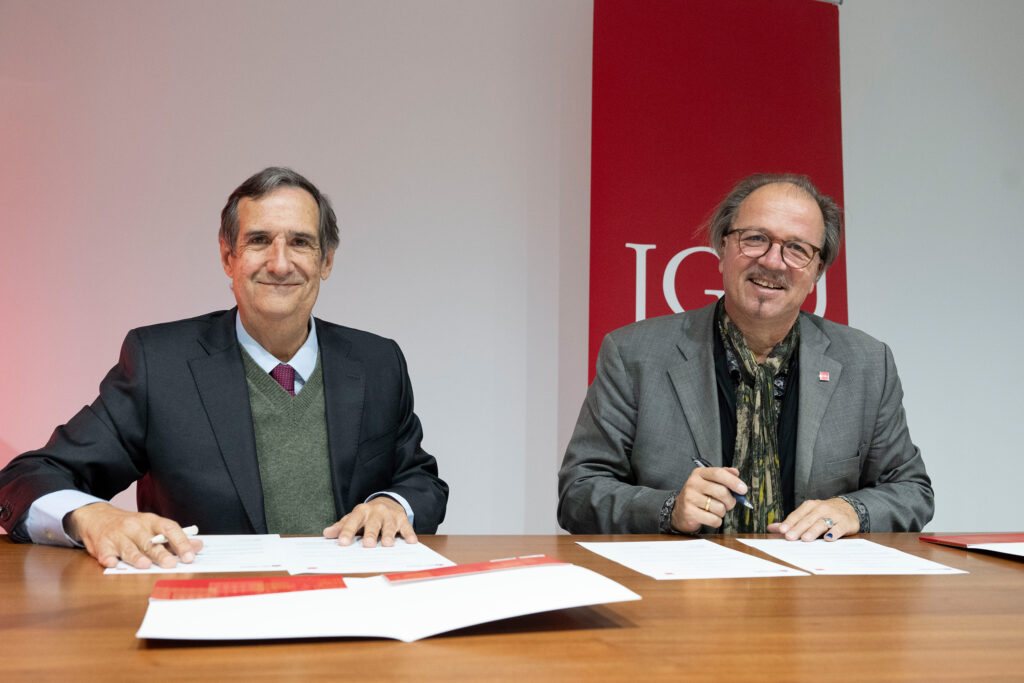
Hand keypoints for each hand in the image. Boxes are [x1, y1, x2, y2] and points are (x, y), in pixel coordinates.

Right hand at [66, 502, 202, 568]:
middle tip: (171, 564)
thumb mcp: (153, 527)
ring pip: (128, 548)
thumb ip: (174, 538)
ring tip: (145, 565)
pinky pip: (105, 553)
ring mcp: (117, 535)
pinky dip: (109, 559)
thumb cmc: (131, 527)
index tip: (190, 556)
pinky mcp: (102, 545)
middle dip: (161, 553)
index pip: (169, 529)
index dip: (181, 542)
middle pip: (149, 541)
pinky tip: (113, 563)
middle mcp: (134, 526)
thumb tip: (198, 546)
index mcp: (151, 521)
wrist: (98, 517)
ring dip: (136, 557)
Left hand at [323, 497, 416, 547]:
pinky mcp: (402, 519)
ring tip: (387, 544)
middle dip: (370, 534)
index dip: (347, 532)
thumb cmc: (368, 514)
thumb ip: (342, 526)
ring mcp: (390, 516)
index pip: (353, 521)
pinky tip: (411, 541)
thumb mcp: (354, 517)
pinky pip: (406, 527)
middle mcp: (376, 512)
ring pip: (389, 526)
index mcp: (361, 512)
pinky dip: (409, 534)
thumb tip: (327, 533)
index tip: (342, 542)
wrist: (389, 501)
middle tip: (368, 545)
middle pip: (372, 524)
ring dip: (388, 534)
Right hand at [671, 466, 748, 533]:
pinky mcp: (690, 512)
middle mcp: (693, 483)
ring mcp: (690, 498)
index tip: (743, 489)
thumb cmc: (699, 495)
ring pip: (719, 508)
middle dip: (730, 501)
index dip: (733, 481)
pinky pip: (714, 519)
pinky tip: (710, 517)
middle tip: (729, 504)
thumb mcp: (708, 482)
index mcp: (699, 473)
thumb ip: (723, 475)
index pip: (718, 473)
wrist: (681, 511)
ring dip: (722, 512)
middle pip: (721, 492)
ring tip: (716, 510)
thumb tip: (736, 472)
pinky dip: (716, 521)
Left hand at [767, 498, 858, 541]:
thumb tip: (771, 528)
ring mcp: (834, 516)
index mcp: (810, 506)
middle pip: (807, 520)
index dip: (789, 522)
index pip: (797, 515)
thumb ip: (791, 522)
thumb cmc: (824, 514)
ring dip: (813, 531)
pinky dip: (834, 533)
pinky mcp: (845, 523)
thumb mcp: (808, 514)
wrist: (849, 508)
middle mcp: (821, 509)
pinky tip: (828, 538)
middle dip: (798, 528)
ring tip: (805, 538)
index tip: (782, 530)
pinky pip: (839, 528)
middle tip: (789, 537)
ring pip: (821, 523)